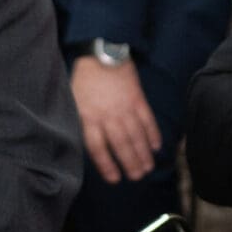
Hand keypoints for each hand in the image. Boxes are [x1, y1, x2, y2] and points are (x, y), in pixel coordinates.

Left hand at [71, 59, 160, 183]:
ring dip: (143, 154)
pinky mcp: (138, 99)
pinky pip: (147, 120)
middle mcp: (108, 116)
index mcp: (89, 117)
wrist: (102, 53)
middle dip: (130, 164)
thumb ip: (82, 122)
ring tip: (148, 167)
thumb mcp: (75, 101)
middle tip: (137, 177)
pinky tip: (156, 146)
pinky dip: (153, 134)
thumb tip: (90, 144)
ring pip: (136, 136)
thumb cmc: (85, 79)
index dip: (107, 165)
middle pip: (120, 145)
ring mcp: (125, 108)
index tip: (114, 179)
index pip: (98, 148)